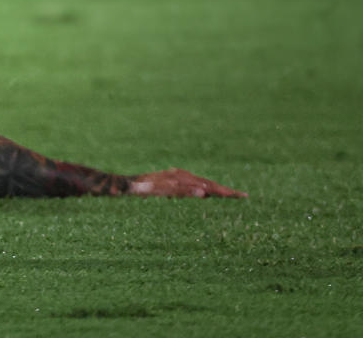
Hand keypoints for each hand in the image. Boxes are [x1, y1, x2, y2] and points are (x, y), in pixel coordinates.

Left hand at [125, 169, 245, 197]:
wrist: (127, 184)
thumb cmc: (138, 189)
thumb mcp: (151, 191)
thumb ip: (176, 191)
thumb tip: (199, 193)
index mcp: (179, 179)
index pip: (207, 186)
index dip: (222, 192)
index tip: (237, 195)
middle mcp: (179, 176)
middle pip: (207, 183)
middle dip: (224, 190)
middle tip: (243, 196)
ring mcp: (177, 176)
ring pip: (201, 183)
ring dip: (216, 189)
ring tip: (232, 195)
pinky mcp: (173, 179)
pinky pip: (193, 184)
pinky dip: (204, 188)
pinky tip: (208, 194)